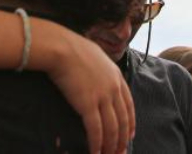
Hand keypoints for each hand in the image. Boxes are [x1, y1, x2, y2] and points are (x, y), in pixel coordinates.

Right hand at [45, 30, 134, 153]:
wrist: (61, 47)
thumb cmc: (72, 47)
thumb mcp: (95, 54)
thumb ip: (101, 67)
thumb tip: (98, 71)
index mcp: (116, 75)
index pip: (129, 104)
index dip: (130, 122)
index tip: (130, 135)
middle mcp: (113, 88)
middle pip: (122, 119)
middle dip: (122, 139)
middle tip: (120, 152)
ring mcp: (102, 96)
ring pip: (112, 128)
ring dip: (111, 145)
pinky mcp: (87, 104)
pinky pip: (95, 129)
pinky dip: (97, 143)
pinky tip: (95, 152)